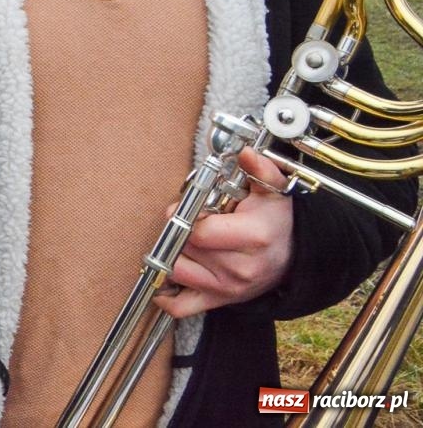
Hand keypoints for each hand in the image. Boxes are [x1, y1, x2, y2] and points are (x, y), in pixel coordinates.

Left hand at [155, 148, 293, 318]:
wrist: (294, 257)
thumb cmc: (275, 222)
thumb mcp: (273, 191)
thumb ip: (260, 170)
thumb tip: (247, 153)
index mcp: (253, 238)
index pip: (199, 232)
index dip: (183, 216)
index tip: (182, 207)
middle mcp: (240, 267)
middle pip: (185, 248)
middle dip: (178, 231)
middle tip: (185, 222)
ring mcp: (229, 288)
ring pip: (177, 272)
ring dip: (173, 255)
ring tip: (184, 242)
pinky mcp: (220, 301)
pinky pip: (182, 307)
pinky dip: (167, 296)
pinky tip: (165, 279)